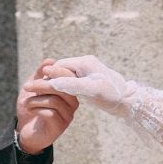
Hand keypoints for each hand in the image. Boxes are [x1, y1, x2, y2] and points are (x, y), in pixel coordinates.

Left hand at [15, 64, 77, 154]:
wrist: (24, 130)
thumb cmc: (31, 107)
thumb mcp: (33, 88)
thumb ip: (40, 74)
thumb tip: (50, 60)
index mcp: (68, 91)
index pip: (70, 77)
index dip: (58, 71)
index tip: (44, 70)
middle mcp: (72, 103)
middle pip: (62, 88)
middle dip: (42, 85)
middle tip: (26, 87)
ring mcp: (68, 115)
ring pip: (55, 100)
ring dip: (36, 99)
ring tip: (27, 103)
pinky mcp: (60, 126)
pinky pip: (50, 113)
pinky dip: (36, 109)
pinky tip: (31, 110)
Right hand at [42, 55, 162, 142]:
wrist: (128, 101)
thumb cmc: (111, 95)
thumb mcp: (91, 90)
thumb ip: (71, 84)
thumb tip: (52, 81)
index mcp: (84, 62)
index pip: (59, 66)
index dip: (48, 76)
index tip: (36, 86)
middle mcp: (85, 64)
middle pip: (61, 69)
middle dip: (49, 79)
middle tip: (34, 90)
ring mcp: (88, 72)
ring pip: (66, 76)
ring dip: (56, 84)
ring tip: (43, 94)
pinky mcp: (90, 80)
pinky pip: (72, 81)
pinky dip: (64, 87)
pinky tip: (59, 97)